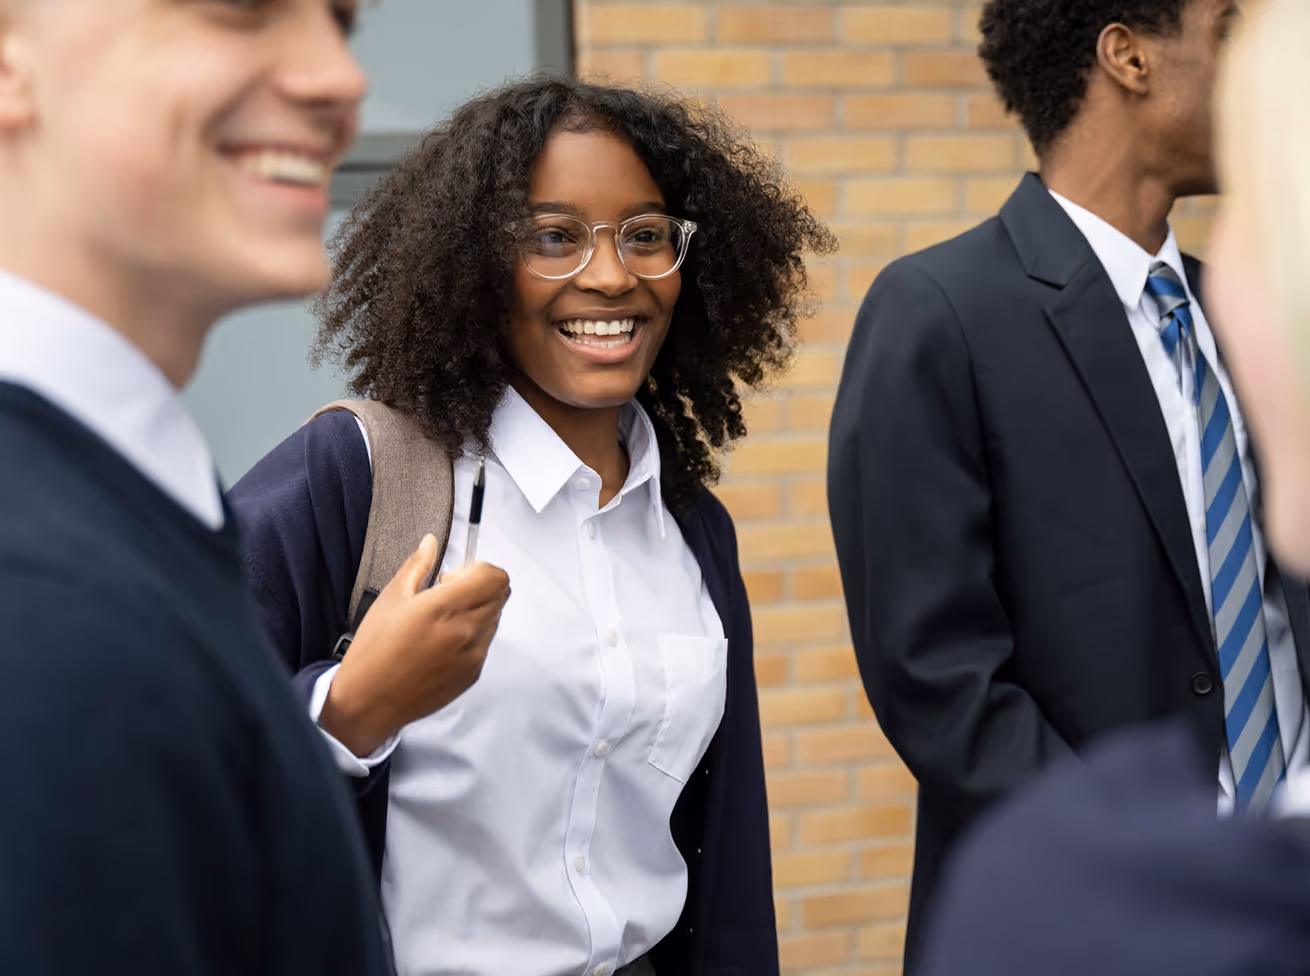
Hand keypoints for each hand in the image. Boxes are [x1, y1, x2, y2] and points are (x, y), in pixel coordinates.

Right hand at [319, 534, 509, 756]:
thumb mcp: (390, 599)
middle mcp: (465, 631)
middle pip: (500, 594)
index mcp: (444, 607)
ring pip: (495, 617)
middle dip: (479, 586)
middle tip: (448, 595)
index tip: (454, 577)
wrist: (369, 702)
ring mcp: (473, 655)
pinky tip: (442, 643)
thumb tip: (431, 543)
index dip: (478, 569)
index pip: (495, 576)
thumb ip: (417, 566)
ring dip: (478, 610)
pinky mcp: (473, 674)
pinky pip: (486, 643)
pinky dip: (473, 635)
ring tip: (442, 621)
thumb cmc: (374, 652)